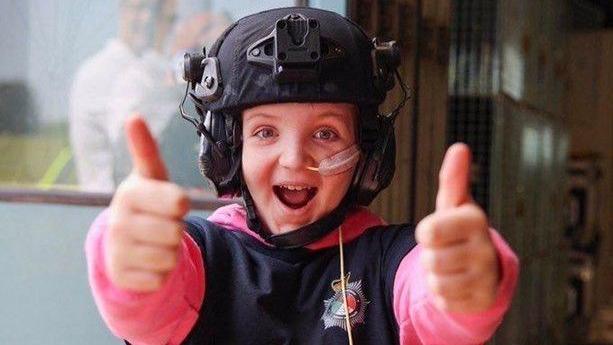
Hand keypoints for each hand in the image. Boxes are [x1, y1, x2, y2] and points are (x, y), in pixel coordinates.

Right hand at [105, 115, 189, 291]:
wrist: (122, 241)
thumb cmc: (147, 202)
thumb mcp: (150, 176)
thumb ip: (145, 149)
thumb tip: (133, 116)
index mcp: (130, 193)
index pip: (178, 203)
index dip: (180, 205)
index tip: (171, 202)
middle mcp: (118, 221)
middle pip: (177, 233)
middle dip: (176, 230)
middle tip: (161, 223)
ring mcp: (116, 250)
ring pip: (171, 257)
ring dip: (171, 252)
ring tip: (155, 241)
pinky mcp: (120, 276)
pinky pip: (161, 278)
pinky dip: (161, 272)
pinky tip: (147, 260)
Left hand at [415, 143, 498, 312]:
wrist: (484, 267)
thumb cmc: (461, 230)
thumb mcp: (454, 204)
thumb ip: (453, 178)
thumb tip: (459, 147)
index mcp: (475, 221)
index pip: (429, 232)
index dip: (426, 233)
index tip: (436, 231)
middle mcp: (485, 249)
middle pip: (430, 260)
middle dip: (430, 256)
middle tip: (444, 250)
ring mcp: (486, 277)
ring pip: (436, 283)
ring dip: (436, 276)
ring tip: (450, 266)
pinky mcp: (482, 300)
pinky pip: (444, 301)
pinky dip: (444, 294)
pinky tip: (457, 282)